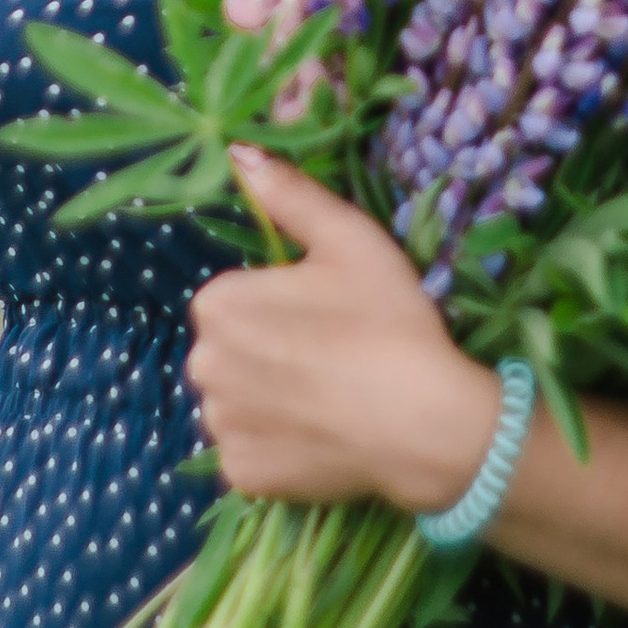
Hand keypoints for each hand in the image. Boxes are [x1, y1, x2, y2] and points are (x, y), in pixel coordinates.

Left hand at [184, 152, 502, 511]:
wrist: (425, 421)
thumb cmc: (387, 321)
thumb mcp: (349, 238)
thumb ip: (289, 194)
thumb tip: (238, 151)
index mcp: (218, 303)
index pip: (235, 296)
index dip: (282, 302)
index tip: (327, 313)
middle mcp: (201, 365)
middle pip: (231, 348)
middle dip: (267, 349)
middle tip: (332, 355)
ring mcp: (220, 426)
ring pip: (238, 400)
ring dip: (268, 398)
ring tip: (328, 397)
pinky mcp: (242, 476)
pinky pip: (251, 450)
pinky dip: (278, 446)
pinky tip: (320, 436)